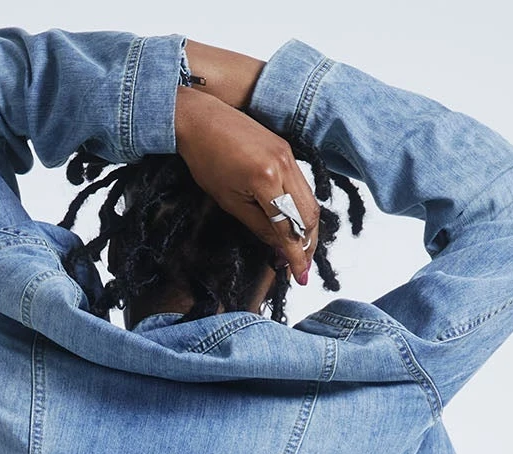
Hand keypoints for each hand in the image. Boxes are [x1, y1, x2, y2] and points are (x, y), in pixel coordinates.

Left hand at [174, 89, 318, 283]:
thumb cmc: (207, 159)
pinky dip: (302, 209)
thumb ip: (260, 227)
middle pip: (309, 216)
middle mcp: (285, 165)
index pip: (290, 227)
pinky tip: (295, 224)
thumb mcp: (230, 202)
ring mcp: (289, 155)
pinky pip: (303, 186)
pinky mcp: (287, 150)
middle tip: (301, 268)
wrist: (201, 119)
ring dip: (308, 230)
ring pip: (310, 201)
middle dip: (308, 246)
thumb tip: (281, 250)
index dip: (295, 256)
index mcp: (267, 179)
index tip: (298, 276)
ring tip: (299, 251)